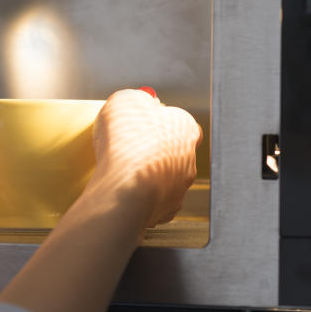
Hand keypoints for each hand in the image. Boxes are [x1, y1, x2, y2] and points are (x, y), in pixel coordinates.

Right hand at [89, 88, 201, 227]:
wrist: (125, 191)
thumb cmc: (127, 143)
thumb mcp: (124, 101)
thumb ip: (135, 99)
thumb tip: (140, 100)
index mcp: (185, 129)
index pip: (182, 123)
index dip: (160, 122)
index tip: (141, 122)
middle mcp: (188, 159)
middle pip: (174, 151)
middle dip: (154, 150)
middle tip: (127, 148)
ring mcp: (179, 188)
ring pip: (164, 178)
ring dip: (148, 175)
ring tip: (122, 172)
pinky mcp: (166, 211)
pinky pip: (154, 202)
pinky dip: (141, 198)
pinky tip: (124, 191)